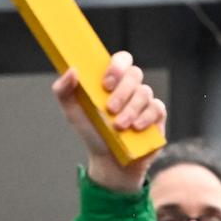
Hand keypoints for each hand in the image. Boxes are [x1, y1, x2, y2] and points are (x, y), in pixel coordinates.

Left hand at [53, 50, 165, 192]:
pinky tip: (134, 128)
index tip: (106, 83)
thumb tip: (71, 71)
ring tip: (118, 126)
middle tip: (109, 109)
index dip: (117, 66)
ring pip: (144, 92)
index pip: (122, 59)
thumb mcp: (72, 112)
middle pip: (134, 74)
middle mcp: (131, 86)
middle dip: (122, 91)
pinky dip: (145, 118)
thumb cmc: (91, 131)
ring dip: (130, 109)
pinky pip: (157, 108)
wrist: (107, 161)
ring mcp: (145, 100)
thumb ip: (63, 90)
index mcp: (113, 79)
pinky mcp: (157, 116)